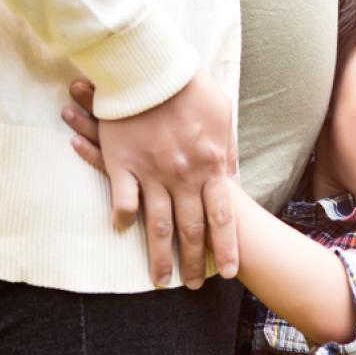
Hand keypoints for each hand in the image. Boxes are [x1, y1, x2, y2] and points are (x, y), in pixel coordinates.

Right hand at [62, 70, 238, 289]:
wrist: (153, 68)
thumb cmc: (190, 87)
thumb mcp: (222, 116)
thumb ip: (226, 150)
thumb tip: (231, 176)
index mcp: (212, 165)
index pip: (224, 217)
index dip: (228, 247)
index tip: (231, 272)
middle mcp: (184, 176)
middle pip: (192, 230)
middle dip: (195, 262)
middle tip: (193, 286)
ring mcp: (153, 173)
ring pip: (158, 226)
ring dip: (160, 257)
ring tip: (161, 281)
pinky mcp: (123, 164)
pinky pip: (123, 201)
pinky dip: (124, 220)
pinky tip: (124, 234)